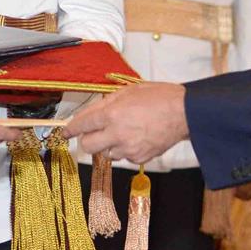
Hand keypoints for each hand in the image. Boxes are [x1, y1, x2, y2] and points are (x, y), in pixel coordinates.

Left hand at [68, 82, 188, 163]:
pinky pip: (124, 157)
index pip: (82, 124)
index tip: (65, 132)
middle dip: (87, 140)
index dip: (70, 129)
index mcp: (112, 114)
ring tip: (123, 132)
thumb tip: (93, 112)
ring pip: (106, 153)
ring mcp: (129, 148)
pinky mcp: (139, 158)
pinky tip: (136, 138)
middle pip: (88, 146)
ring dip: (108, 145)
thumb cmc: (159, 97)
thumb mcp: (129, 91)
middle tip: (93, 133)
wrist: (185, 113)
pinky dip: (125, 149)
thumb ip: (107, 102)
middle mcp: (117, 133)